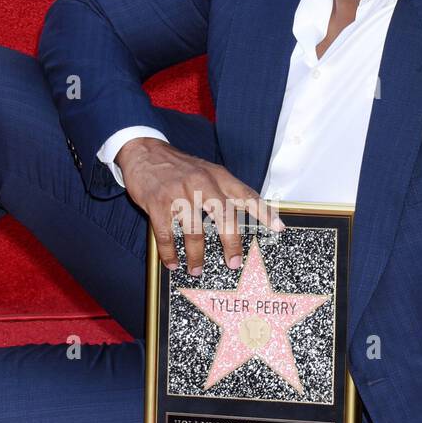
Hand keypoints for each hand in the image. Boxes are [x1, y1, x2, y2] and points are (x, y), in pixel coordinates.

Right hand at [115, 137, 281, 275]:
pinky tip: (173, 263)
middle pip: (224, 215)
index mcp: (217, 176)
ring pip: (194, 231)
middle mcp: (201, 183)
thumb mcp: (206, 171)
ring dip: (196, 256)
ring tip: (197, 270)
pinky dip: (170, 253)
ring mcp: (179, 193)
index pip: (246, 195)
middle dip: (231, 242)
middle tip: (234, 263)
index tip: (278, 228)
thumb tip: (245, 214)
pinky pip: (166, 234)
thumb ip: (224, 190)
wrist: (144, 152)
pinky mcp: (158, 202)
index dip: (264, 212)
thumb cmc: (179, 168)